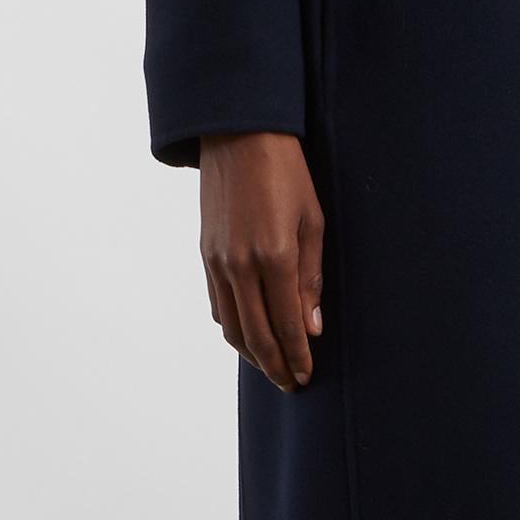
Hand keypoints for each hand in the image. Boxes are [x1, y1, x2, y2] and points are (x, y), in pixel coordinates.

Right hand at [197, 132, 323, 390]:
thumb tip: (312, 328)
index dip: (297, 357)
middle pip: (255, 336)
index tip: (306, 377)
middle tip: (291, 383)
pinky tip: (248, 335)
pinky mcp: (205, 254)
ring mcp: (217, 262)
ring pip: (230, 327)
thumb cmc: (288, 175)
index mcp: (274, 258)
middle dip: (274, 366)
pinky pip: (217, 305)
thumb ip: (311, 279)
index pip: (285, 326)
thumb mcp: (313, 223)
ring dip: (251, 354)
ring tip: (271, 366)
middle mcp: (240, 266)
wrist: (240, 137)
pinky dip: (232, 328)